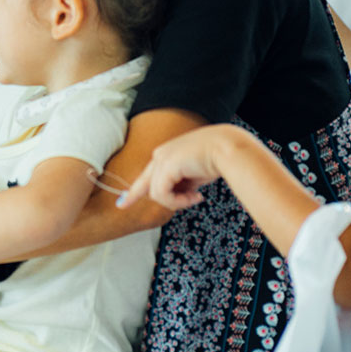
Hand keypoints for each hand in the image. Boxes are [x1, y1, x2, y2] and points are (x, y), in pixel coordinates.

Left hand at [117, 126, 236, 210]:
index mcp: (167, 154)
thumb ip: (181, 184)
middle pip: (145, 184)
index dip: (135, 191)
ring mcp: (161, 158)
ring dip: (177, 201)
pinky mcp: (165, 165)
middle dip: (141, 196)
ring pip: (155, 193)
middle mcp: (160, 154)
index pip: (147, 175)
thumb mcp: (194, 174)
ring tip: (196, 197)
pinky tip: (196, 196)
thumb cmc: (216, 160)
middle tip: (138, 204)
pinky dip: (178, 201)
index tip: (123, 203)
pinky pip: (162, 194)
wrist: (227, 148)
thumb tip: (178, 197)